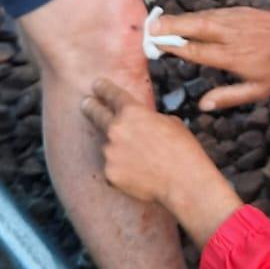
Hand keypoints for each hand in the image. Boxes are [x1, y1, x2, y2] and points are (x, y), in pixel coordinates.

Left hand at [81, 78, 242, 245]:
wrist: (184, 183)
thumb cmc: (183, 151)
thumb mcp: (170, 122)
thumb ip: (148, 119)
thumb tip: (141, 123)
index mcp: (132, 112)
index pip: (111, 94)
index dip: (103, 88)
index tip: (97, 85)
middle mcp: (116, 129)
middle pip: (95, 114)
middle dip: (90, 107)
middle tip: (86, 103)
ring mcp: (109, 153)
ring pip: (108, 147)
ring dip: (117, 149)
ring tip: (140, 160)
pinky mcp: (109, 174)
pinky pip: (112, 168)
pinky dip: (122, 170)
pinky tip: (140, 175)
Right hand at [149, 6, 269, 109]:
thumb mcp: (258, 91)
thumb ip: (228, 97)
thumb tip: (203, 105)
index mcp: (232, 56)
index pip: (196, 50)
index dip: (175, 47)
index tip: (157, 45)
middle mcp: (230, 35)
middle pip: (194, 27)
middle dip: (171, 26)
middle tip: (150, 27)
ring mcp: (234, 20)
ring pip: (201, 16)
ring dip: (180, 18)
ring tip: (160, 21)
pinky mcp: (238, 11)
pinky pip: (212, 12)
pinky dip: (196, 14)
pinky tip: (186, 19)